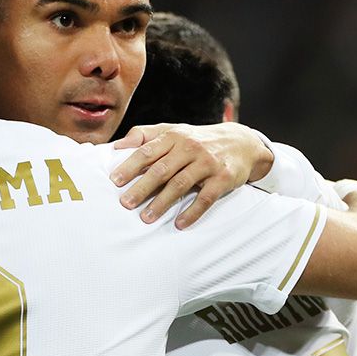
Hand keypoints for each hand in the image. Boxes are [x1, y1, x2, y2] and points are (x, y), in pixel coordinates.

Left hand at [109, 123, 273, 228]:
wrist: (241, 143)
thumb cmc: (198, 140)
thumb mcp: (174, 131)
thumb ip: (145, 134)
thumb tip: (117, 145)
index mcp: (174, 136)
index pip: (148, 151)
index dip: (130, 166)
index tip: (115, 181)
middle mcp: (190, 147)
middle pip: (161, 170)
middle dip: (142, 188)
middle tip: (125, 203)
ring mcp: (207, 163)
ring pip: (181, 184)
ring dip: (162, 203)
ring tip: (146, 217)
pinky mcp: (223, 178)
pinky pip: (206, 198)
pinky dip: (192, 212)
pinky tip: (180, 224)